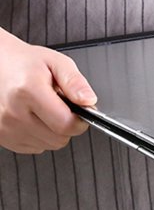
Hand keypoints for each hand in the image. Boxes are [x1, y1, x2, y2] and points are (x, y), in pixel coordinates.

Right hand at [0, 29, 96, 153]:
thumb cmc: (25, 63)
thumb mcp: (56, 62)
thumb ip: (75, 82)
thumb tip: (89, 101)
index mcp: (28, 92)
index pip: (65, 124)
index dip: (81, 119)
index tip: (82, 110)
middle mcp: (13, 113)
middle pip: (59, 139)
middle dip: (68, 124)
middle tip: (63, 105)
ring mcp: (5, 128)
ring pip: (48, 145)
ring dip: (54, 131)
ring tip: (46, 108)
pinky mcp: (2, 137)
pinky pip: (35, 147)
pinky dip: (41, 135)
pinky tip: (35, 116)